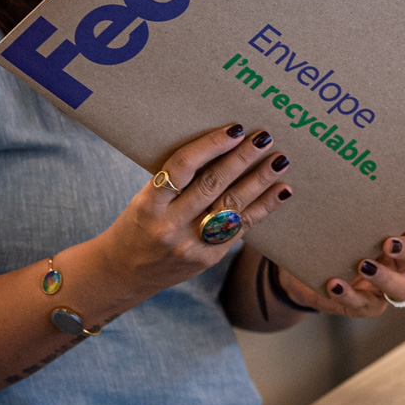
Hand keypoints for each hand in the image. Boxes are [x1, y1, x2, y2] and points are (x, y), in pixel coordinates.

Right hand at [96, 124, 292, 299]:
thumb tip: (221, 147)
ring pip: (232, 208)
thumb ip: (176, 180)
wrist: (123, 274)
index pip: (181, 168)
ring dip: (259, 181)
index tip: (235, 129)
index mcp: (148, 205)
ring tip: (280, 161)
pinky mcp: (208, 259)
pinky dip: (263, 208)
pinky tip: (281, 191)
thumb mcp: (145, 198)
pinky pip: (240, 229)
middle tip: (264, 138)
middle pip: (212, 186)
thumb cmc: (137, 224)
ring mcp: (190, 245)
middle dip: (242, 159)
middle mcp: (169, 226)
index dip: (210, 146)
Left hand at [277, 213, 404, 317]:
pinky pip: (362, 305)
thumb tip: (343, 193)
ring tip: (364, 266)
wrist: (302, 274)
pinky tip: (334, 284)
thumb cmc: (328, 242)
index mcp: (394, 240)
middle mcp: (395, 264)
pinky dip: (349, 294)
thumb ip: (352, 213)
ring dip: (386, 277)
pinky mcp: (362, 306)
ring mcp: (382, 289)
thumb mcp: (339, 225)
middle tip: (388, 243)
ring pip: (402, 289)